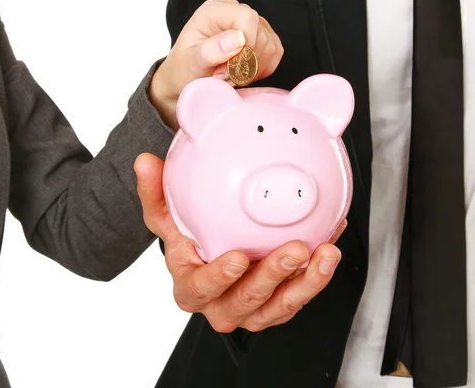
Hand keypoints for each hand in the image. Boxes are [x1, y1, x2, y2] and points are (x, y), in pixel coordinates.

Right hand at [134, 153, 345, 332]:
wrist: (213, 253)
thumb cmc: (188, 238)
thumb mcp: (167, 215)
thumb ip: (154, 191)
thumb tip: (143, 162)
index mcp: (190, 288)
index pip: (200, 289)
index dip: (219, 279)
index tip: (237, 258)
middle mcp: (221, 306)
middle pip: (246, 302)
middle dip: (272, 278)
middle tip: (294, 249)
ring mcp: (253, 311)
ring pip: (280, 307)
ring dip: (306, 283)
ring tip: (325, 253)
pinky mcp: (279, 306)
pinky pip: (302, 294)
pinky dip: (319, 273)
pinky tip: (331, 243)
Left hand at [149, 0, 283, 129]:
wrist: (186, 78)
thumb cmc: (185, 69)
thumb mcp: (191, 63)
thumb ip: (211, 50)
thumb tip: (238, 38)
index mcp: (214, 11)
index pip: (248, 19)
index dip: (245, 47)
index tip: (228, 65)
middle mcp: (234, 11)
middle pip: (261, 35)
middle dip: (245, 62)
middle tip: (223, 72)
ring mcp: (250, 24)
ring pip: (270, 46)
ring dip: (251, 69)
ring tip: (230, 73)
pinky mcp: (262, 37)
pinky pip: (275, 53)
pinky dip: (261, 69)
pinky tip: (242, 72)